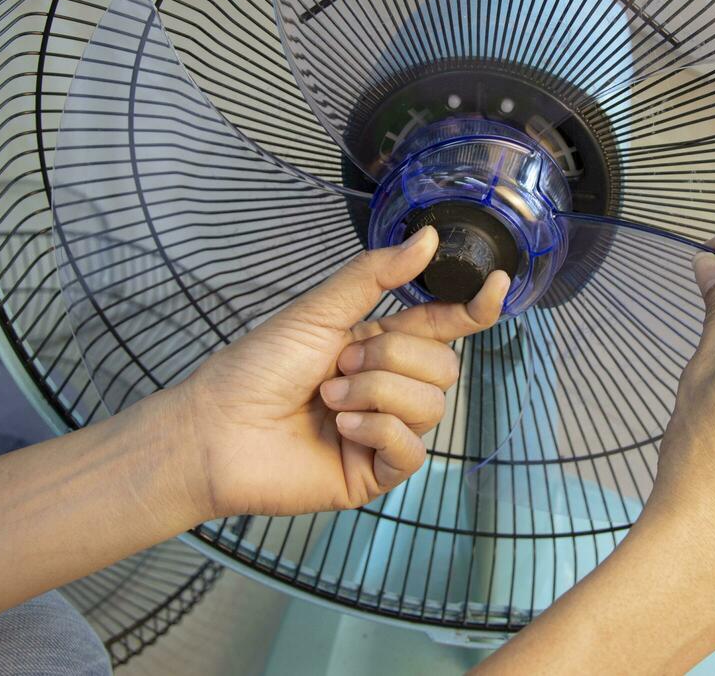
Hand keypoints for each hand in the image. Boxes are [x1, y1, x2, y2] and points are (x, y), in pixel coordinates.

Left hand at [166, 226, 508, 519]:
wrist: (217, 430)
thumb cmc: (256, 368)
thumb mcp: (319, 310)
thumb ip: (374, 276)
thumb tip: (427, 240)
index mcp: (379, 346)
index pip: (443, 326)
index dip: (474, 309)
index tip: (497, 285)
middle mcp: (389, 389)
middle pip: (445, 367)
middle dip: (392, 359)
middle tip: (340, 366)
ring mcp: (385, 433)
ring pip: (431, 406)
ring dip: (376, 394)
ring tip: (329, 399)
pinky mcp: (376, 474)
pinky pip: (412, 448)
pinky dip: (376, 429)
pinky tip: (340, 428)